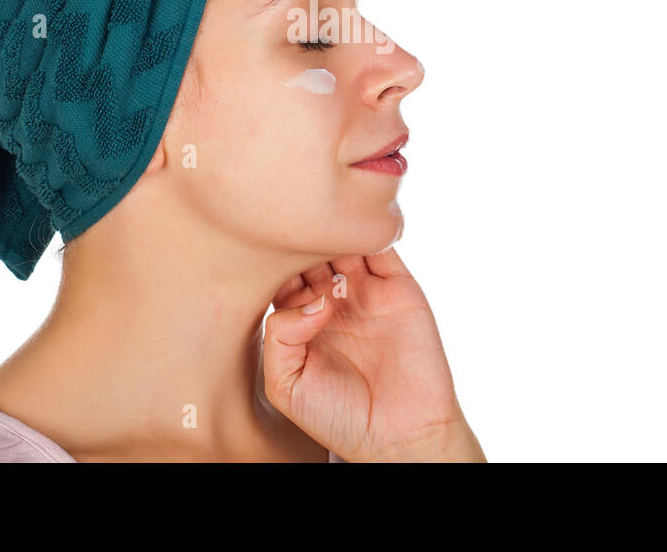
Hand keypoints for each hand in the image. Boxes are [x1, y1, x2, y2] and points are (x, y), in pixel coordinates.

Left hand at [261, 247, 484, 461]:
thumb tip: (315, 299)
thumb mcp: (286, 384)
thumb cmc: (338, 417)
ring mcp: (366, 290)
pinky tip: (354, 234)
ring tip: (322, 234)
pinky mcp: (399, 287)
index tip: (265, 259)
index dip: (272, 263)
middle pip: (310, 250)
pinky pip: (383, 248)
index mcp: (300, 318)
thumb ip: (280, 336)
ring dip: (333, 231)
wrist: (400, 435)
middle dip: (300, 238)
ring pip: (344, 242)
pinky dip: (370, 233)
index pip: (279, 273)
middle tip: (294, 235)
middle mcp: (332, 299)